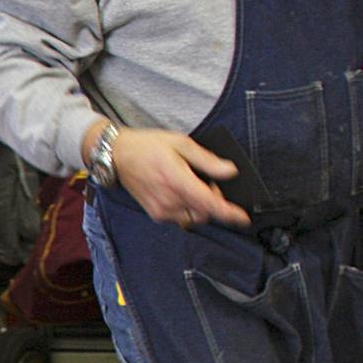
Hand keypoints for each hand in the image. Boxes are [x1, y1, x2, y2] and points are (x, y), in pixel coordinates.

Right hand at [110, 128, 249, 230]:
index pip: (210, 204)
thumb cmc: (148, 146)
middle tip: (208, 182)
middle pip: (205, 213)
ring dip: (200, 207)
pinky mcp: (156, 214)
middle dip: (213, 202)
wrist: (118, 155)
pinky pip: (181, 218)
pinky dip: (188, 209)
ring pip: (194, 218)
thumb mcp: (181, 143)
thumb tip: (230, 171)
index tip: (244, 218)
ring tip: (192, 187)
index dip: (229, 214)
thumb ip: (207, 160)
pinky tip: (181, 193)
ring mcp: (162, 210)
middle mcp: (169, 200)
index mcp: (177, 181)